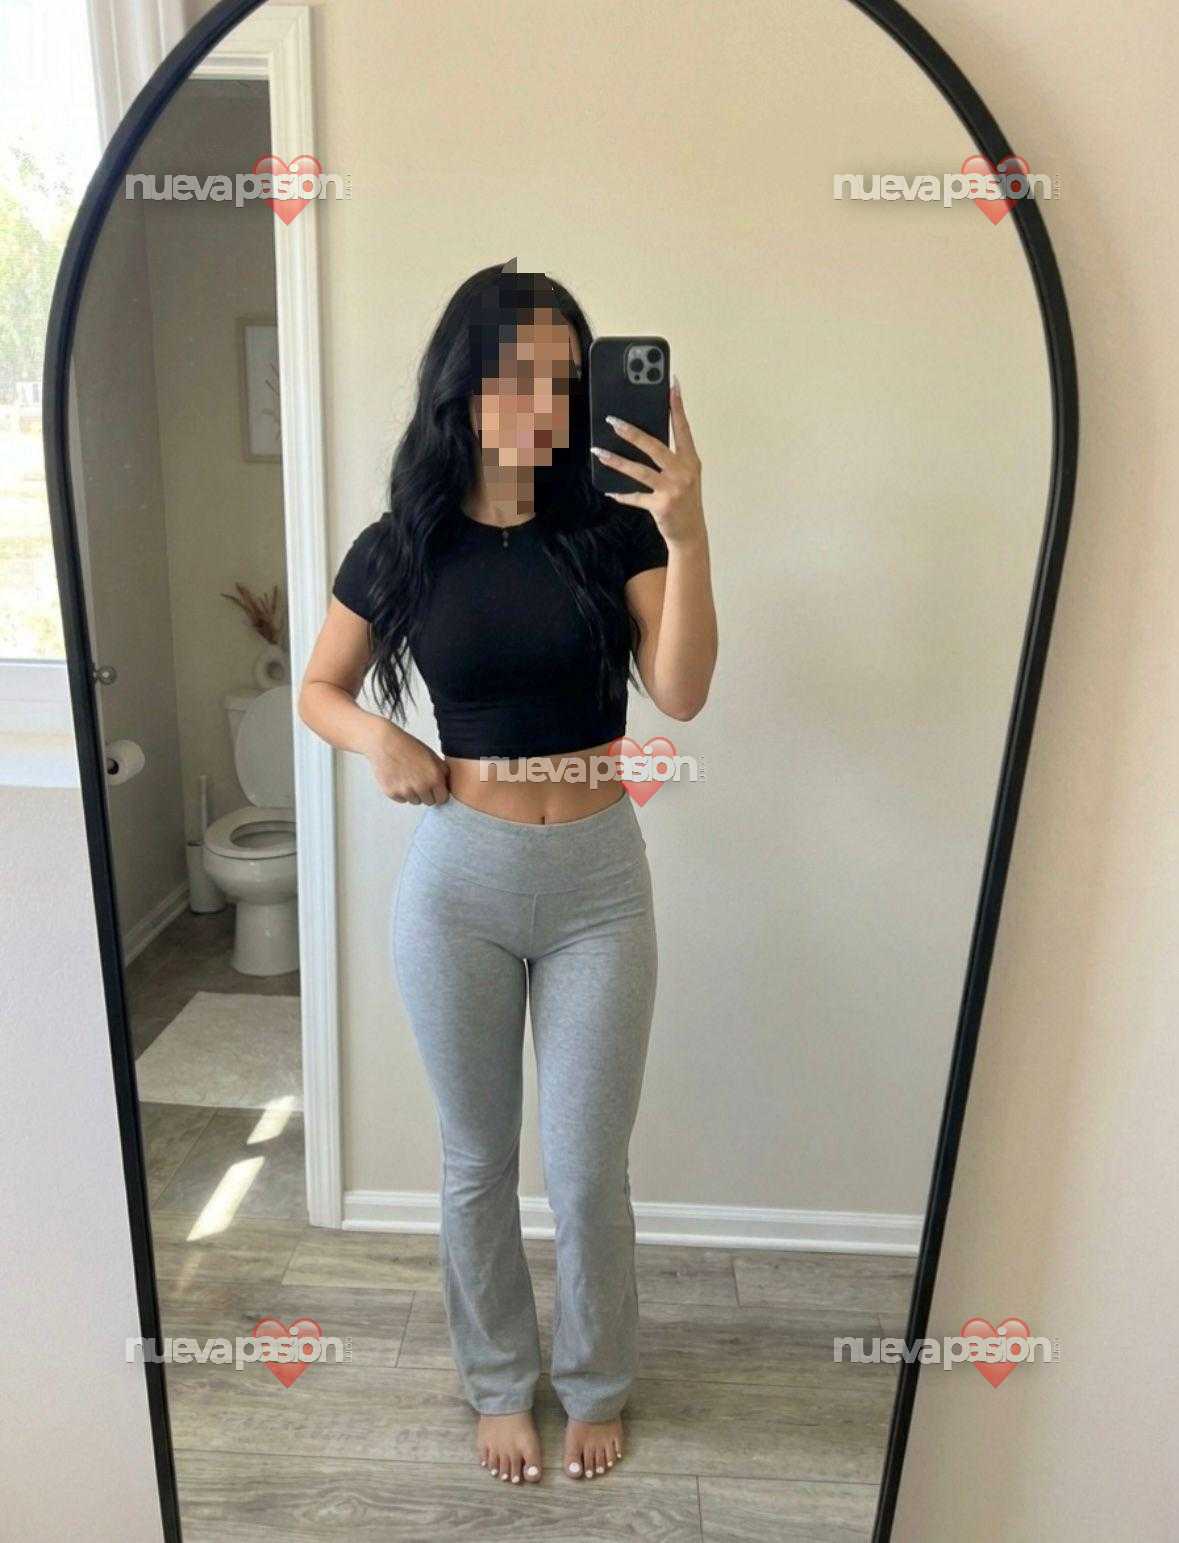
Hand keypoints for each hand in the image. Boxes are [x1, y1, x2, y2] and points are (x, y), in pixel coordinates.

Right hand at [365, 720, 449, 804]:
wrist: (386, 743)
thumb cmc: (410, 747)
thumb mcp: (432, 756)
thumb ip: (443, 772)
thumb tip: (447, 786)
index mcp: (434, 778)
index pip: (442, 799)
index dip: (439, 793)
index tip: (434, 788)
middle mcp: (421, 787)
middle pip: (429, 802)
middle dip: (427, 794)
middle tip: (420, 780)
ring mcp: (406, 791)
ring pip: (415, 801)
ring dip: (414, 793)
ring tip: (408, 777)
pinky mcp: (392, 793)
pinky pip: (402, 800)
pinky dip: (401, 792)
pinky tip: (398, 778)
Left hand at [590, 376, 704, 546]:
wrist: (691, 533)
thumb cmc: (684, 500)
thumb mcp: (684, 475)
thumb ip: (669, 458)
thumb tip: (641, 438)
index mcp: (691, 460)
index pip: (683, 428)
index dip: (677, 406)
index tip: (671, 384)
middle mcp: (684, 472)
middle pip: (654, 446)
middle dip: (632, 432)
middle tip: (613, 420)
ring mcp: (673, 489)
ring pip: (639, 470)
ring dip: (616, 460)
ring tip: (598, 451)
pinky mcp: (661, 506)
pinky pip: (636, 497)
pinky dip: (622, 494)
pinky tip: (609, 491)